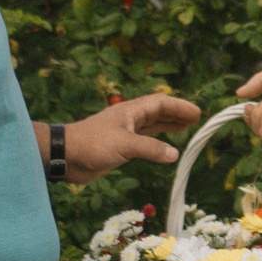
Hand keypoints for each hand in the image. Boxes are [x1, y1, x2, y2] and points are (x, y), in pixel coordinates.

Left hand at [59, 93, 201, 184]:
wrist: (64, 156)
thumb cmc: (92, 144)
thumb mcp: (124, 145)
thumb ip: (151, 149)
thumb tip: (175, 154)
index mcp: (130, 111)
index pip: (160, 104)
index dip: (179, 107)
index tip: (197, 113)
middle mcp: (129, 120)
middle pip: (157, 113)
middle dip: (176, 115)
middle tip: (196, 120)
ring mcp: (124, 133)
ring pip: (151, 126)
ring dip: (168, 126)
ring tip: (186, 128)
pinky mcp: (119, 148)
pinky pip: (144, 141)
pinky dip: (157, 142)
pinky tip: (164, 148)